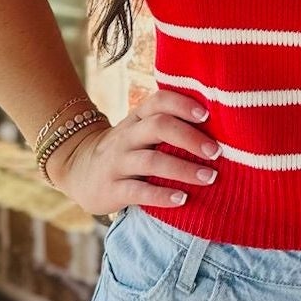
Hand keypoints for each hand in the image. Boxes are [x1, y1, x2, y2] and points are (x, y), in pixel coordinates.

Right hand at [45, 92, 220, 217]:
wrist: (78, 170)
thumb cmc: (127, 149)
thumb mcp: (140, 131)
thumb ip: (169, 126)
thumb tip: (222, 128)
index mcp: (137, 118)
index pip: (159, 101)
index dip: (183, 105)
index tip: (209, 115)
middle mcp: (127, 136)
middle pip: (158, 126)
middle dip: (190, 138)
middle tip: (217, 152)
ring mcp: (116, 162)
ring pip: (151, 161)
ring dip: (183, 169)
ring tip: (209, 177)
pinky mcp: (111, 189)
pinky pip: (138, 192)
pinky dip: (162, 196)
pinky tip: (183, 199)